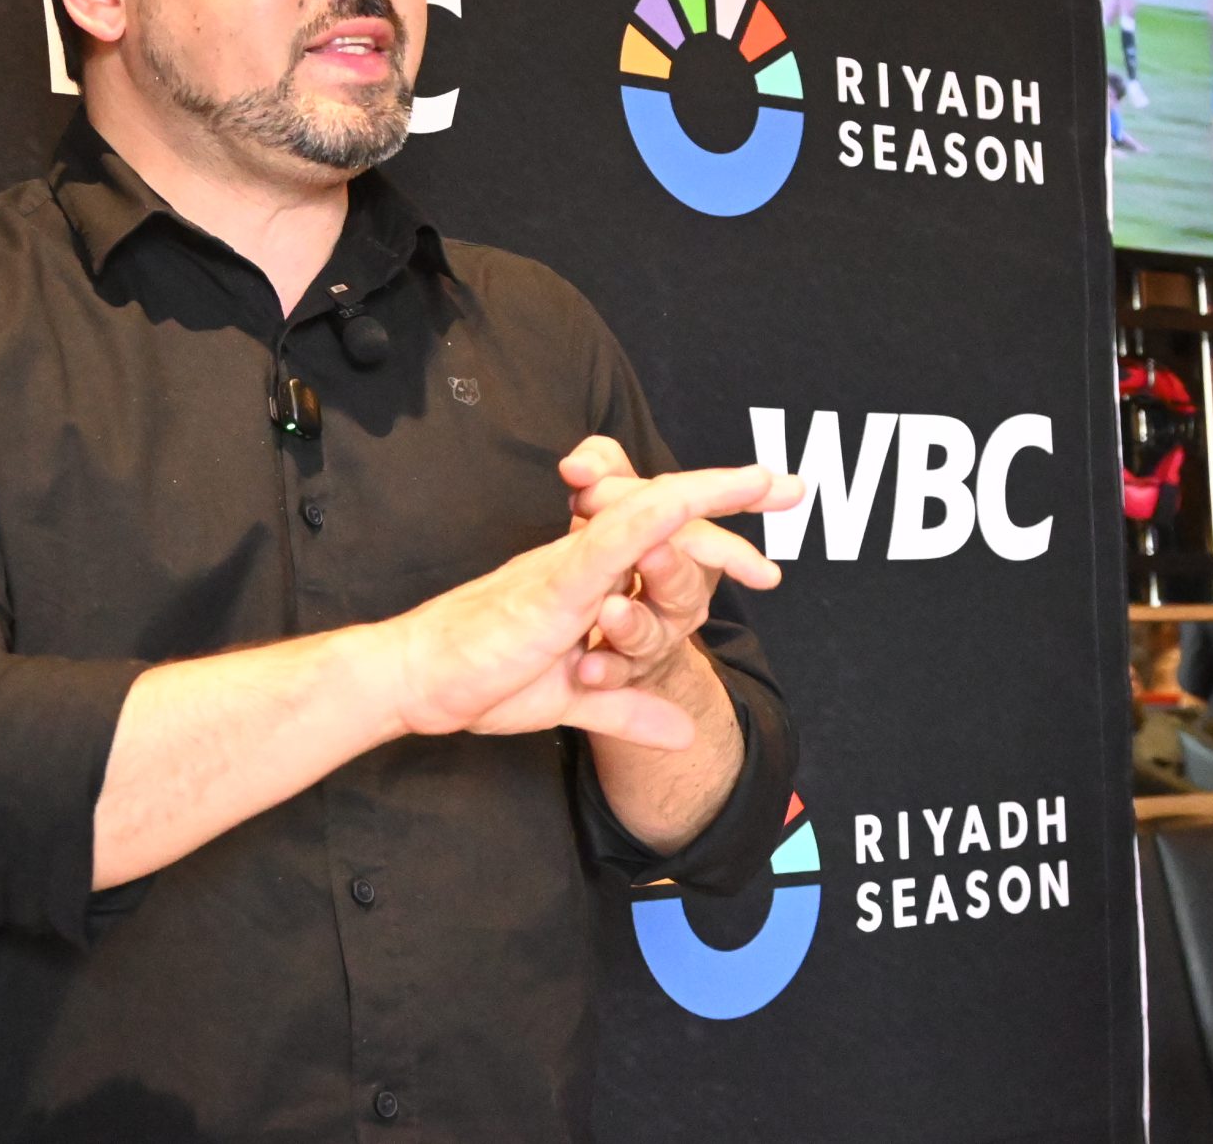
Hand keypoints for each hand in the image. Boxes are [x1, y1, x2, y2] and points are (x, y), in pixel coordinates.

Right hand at [376, 465, 780, 750]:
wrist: (420, 682)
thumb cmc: (479, 680)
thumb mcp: (572, 701)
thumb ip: (627, 707)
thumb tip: (681, 731)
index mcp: (590, 578)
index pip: (662, 539)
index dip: (715, 527)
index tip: (766, 527)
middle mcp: (585, 559)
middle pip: (666, 513)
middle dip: (732, 493)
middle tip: (792, 483)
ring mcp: (572, 566)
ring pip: (648, 513)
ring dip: (708, 492)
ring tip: (763, 480)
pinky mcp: (554, 584)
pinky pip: (610, 541)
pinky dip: (651, 517)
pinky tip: (687, 502)